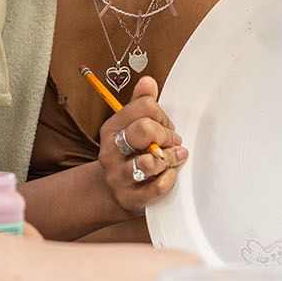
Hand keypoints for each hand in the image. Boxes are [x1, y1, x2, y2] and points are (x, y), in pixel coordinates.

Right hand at [95, 75, 188, 214]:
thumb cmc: (131, 154)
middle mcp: (110, 152)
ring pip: (150, 161)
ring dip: (169, 158)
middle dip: (166, 134)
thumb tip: (148, 81)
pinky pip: (158, 186)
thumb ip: (140, 104)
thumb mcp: (131, 126)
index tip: (164, 125)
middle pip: (145, 129)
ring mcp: (118, 177)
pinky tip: (168, 175)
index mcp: (111, 129)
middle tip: (171, 142)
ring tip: (170, 159)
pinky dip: (170, 179)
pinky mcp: (130, 198)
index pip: (145, 107)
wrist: (115, 192)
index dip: (162, 115)